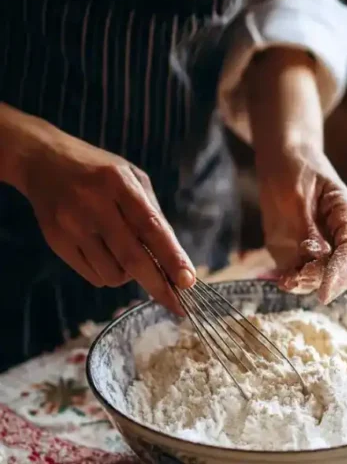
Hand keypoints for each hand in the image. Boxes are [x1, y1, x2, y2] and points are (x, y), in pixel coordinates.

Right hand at [12, 114, 193, 311]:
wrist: (42, 159)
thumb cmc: (97, 172)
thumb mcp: (130, 178)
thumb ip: (152, 214)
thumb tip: (174, 259)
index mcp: (117, 182)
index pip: (151, 227)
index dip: (172, 258)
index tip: (188, 281)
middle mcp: (93, 204)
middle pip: (132, 259)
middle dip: (158, 285)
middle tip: (177, 304)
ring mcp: (72, 225)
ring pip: (113, 275)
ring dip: (129, 276)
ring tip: (124, 253)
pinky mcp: (57, 242)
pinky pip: (94, 277)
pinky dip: (108, 274)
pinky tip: (106, 255)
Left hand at [257, 142, 346, 303]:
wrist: (280, 158)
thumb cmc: (293, 167)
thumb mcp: (297, 194)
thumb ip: (306, 227)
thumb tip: (316, 256)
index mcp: (346, 215)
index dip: (338, 274)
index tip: (324, 293)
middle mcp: (337, 234)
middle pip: (342, 270)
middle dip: (321, 279)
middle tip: (297, 277)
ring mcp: (319, 245)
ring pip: (322, 277)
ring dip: (306, 284)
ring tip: (287, 279)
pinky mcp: (299, 252)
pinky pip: (301, 274)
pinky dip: (293, 282)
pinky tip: (283, 280)